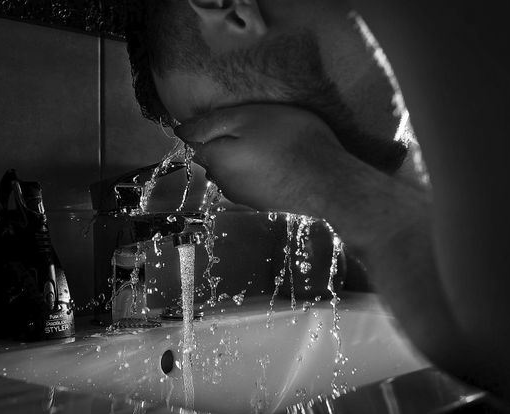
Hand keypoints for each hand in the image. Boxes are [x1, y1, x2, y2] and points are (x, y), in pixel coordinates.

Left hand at [174, 104, 366, 216]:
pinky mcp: (263, 203)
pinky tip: (278, 162)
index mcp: (215, 159)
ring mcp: (243, 196)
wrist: (328, 183)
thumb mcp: (248, 118)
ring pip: (232, 169)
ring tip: (269, 143)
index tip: (231, 115)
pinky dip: (258, 170)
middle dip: (225, 142)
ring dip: (242, 156)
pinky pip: (251, 180)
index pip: (195, 140)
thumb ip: (211, 123)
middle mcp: (224, 183)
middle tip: (255, 125)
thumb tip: (181, 131)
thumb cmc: (289, 142)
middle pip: (214, 156)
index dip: (209, 124)